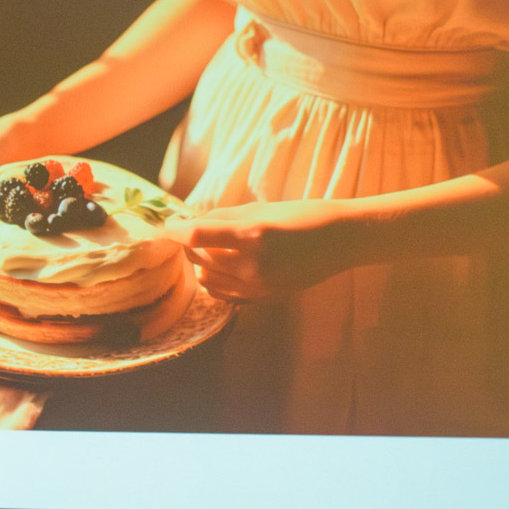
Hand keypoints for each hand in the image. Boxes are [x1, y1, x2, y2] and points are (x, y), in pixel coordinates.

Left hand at [165, 200, 355, 302]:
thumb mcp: (260, 209)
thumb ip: (221, 217)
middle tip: (194, 230)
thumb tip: (188, 222)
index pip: (197, 236)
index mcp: (254, 235)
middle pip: (199, 258)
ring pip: (207, 280)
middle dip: (190, 244)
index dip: (176, 230)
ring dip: (201, 263)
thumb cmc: (302, 215)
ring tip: (212, 248)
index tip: (168, 224)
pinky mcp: (265, 299)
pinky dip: (215, 281)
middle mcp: (254, 266)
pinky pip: (224, 295)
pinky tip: (225, 267)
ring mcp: (260, 287)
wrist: (340, 240)